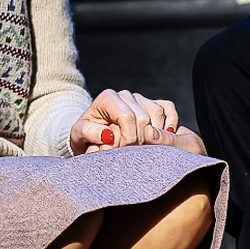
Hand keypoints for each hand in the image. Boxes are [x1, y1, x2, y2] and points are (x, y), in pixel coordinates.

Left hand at [71, 88, 202, 154]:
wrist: (93, 137)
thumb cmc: (85, 137)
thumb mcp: (78, 136)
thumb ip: (89, 133)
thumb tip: (108, 134)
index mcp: (108, 98)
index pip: (128, 116)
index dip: (129, 137)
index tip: (123, 151)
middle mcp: (125, 95)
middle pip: (143, 117)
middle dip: (139, 140)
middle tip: (130, 153)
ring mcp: (140, 98)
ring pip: (157, 114)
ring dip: (154, 135)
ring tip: (142, 148)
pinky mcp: (152, 104)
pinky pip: (168, 109)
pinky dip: (170, 123)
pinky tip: (163, 136)